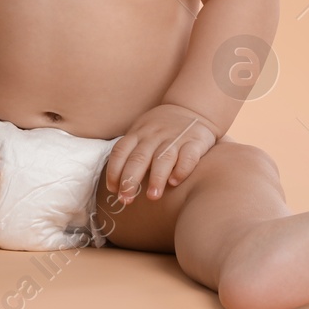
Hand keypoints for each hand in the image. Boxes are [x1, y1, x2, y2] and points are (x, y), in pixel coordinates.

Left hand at [104, 104, 219, 202]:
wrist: (192, 108)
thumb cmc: (161, 129)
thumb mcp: (142, 133)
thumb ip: (131, 153)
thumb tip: (115, 186)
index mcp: (138, 134)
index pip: (120, 151)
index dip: (114, 171)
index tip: (113, 189)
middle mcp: (154, 136)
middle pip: (139, 158)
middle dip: (130, 180)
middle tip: (126, 199)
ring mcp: (175, 138)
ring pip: (163, 158)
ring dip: (156, 178)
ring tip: (152, 196)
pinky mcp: (195, 142)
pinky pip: (188, 156)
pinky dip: (182, 169)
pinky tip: (175, 182)